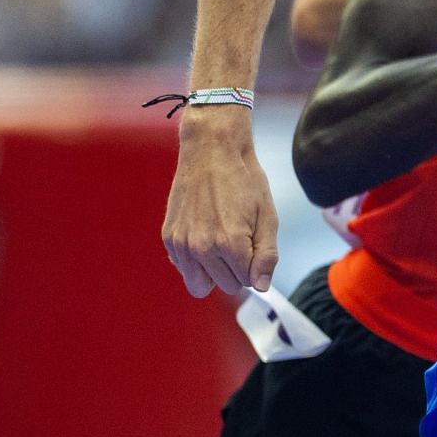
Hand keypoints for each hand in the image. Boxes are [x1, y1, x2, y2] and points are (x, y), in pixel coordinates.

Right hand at [162, 108, 278, 297]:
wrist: (212, 151)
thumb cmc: (244, 180)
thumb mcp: (268, 216)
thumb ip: (267, 255)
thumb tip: (262, 286)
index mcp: (230, 243)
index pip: (248, 281)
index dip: (256, 264)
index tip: (254, 241)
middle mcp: (201, 248)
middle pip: (226, 286)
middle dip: (237, 270)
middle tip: (240, 238)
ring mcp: (181, 244)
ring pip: (200, 285)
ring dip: (214, 272)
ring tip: (222, 244)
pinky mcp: (169, 238)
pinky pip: (183, 269)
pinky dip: (195, 261)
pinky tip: (205, 235)